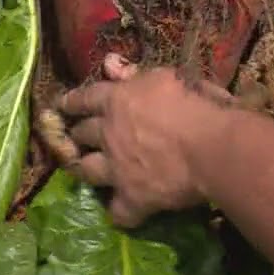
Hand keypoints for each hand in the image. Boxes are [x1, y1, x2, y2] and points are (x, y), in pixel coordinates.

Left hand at [51, 54, 237, 227]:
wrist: (211, 147)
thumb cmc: (196, 104)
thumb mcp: (166, 77)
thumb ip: (135, 73)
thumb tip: (108, 62)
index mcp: (116, 100)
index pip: (84, 98)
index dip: (71, 102)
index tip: (62, 105)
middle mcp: (108, 133)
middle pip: (81, 134)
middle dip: (77, 134)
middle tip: (78, 137)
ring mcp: (116, 168)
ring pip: (87, 171)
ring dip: (84, 169)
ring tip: (85, 171)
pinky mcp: (132, 197)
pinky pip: (118, 212)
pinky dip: (121, 212)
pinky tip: (124, 212)